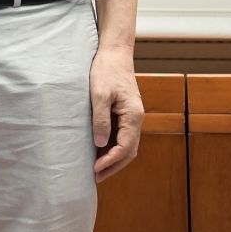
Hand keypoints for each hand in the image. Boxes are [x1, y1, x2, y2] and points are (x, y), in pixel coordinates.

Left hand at [90, 47, 143, 182]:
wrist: (114, 53)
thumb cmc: (105, 70)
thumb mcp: (99, 94)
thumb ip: (101, 119)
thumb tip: (100, 144)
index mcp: (133, 116)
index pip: (125, 148)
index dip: (110, 161)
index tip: (94, 170)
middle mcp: (136, 119)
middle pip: (129, 151)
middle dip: (113, 166)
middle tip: (95, 178)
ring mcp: (132, 116)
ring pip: (126, 145)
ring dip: (113, 159)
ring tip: (95, 170)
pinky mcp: (125, 113)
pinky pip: (121, 136)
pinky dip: (112, 147)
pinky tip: (98, 151)